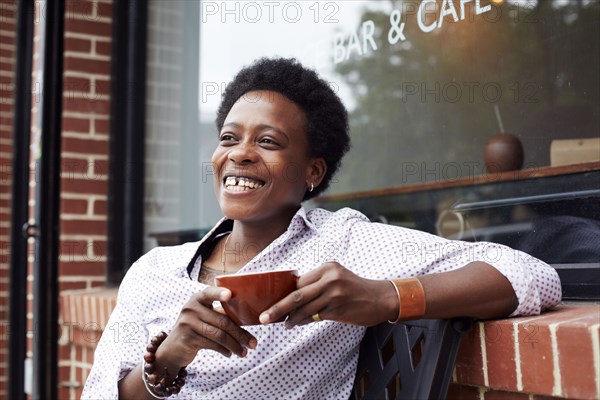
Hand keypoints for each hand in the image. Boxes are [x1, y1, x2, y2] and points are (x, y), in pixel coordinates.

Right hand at [156, 286, 257, 369]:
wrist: (172, 348)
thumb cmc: (196, 329)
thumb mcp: (204, 317)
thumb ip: (219, 314)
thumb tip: (248, 320)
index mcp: (198, 298)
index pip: (210, 293)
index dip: (220, 293)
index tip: (230, 295)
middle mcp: (191, 308)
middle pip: (222, 321)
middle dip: (241, 334)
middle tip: (254, 343)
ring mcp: (188, 323)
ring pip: (219, 335)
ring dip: (235, 345)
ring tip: (244, 352)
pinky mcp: (188, 338)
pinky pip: (212, 345)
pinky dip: (224, 350)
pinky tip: (229, 353)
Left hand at [259, 262, 398, 326]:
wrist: (381, 299)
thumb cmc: (355, 290)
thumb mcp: (336, 279)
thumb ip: (317, 284)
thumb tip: (290, 297)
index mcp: (328, 267)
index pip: (299, 281)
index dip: (283, 292)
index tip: (270, 301)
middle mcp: (330, 278)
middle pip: (296, 294)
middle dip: (278, 306)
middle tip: (264, 317)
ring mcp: (335, 294)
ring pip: (304, 308)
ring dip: (290, 318)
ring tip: (282, 323)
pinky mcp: (339, 309)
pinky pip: (315, 317)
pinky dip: (303, 321)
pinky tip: (296, 324)